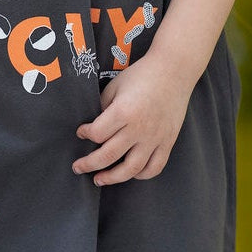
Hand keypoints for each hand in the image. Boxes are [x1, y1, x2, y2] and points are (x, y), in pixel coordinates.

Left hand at [72, 51, 191, 184]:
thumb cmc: (141, 75)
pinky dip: (141, 175)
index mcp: (123, 112)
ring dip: (112, 178)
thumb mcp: (115, 86)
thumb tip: (94, 125)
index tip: (80, 133)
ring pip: (131, 169)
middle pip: (108, 155)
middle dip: (89, 164)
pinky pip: (154, 167)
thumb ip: (104, 106)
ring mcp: (155, 138)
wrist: (173, 72)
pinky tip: (130, 173)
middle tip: (77, 167)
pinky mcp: (167, 143)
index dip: (85, 134)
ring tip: (99, 179)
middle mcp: (138, 129)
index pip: (97, 134)